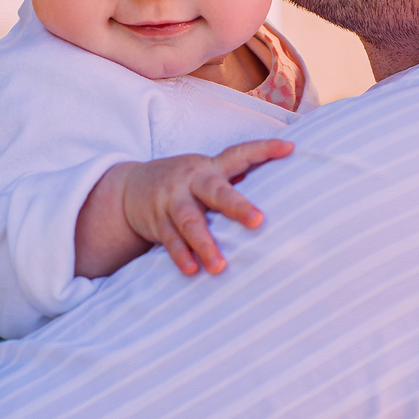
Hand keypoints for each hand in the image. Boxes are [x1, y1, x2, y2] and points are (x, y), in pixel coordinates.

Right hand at [120, 139, 293, 276]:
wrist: (128, 190)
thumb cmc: (183, 186)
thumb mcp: (204, 176)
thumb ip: (232, 182)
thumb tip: (280, 193)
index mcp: (209, 168)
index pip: (239, 154)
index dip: (264, 150)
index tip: (290, 148)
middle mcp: (191, 181)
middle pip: (215, 192)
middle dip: (236, 206)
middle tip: (258, 221)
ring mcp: (172, 201)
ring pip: (189, 221)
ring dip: (205, 244)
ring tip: (220, 266)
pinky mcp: (157, 221)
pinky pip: (170, 240)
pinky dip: (181, 255)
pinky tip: (192, 269)